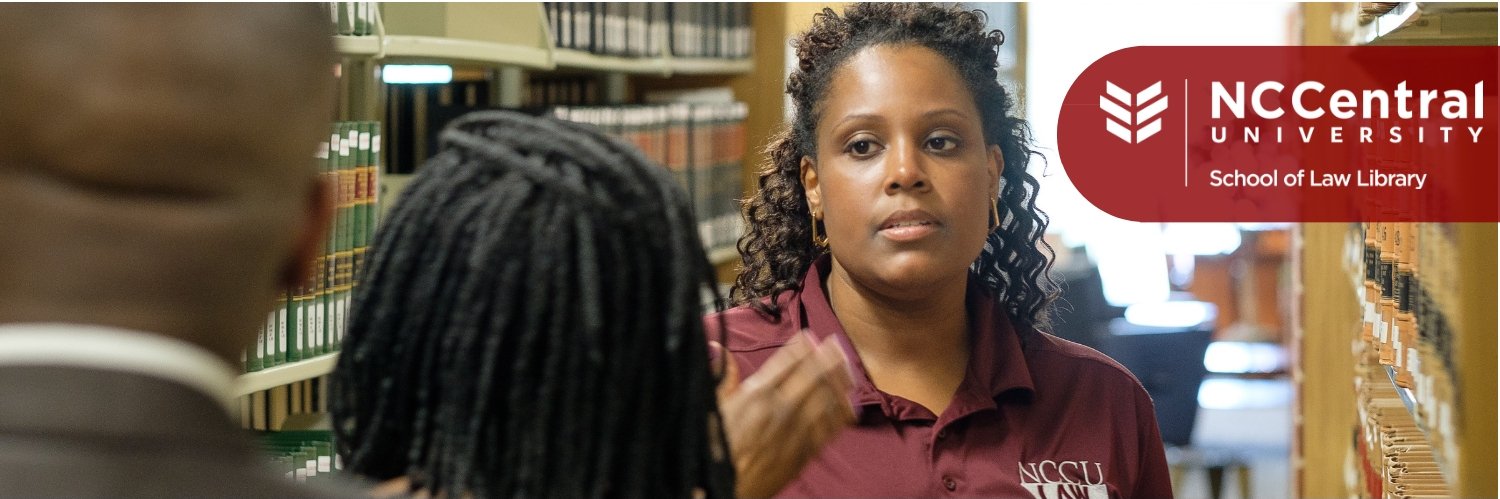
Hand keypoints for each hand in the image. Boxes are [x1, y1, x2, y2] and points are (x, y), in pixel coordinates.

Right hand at [714, 331, 856, 498]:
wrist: (722, 491)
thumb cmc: (713, 452)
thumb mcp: (710, 409)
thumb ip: (721, 378)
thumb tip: (718, 349)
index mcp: (756, 395)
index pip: (787, 361)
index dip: (802, 346)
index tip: (809, 337)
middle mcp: (781, 409)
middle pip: (814, 374)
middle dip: (828, 356)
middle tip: (836, 344)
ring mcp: (797, 431)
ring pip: (827, 398)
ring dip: (839, 379)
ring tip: (847, 366)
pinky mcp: (805, 453)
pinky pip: (831, 427)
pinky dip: (842, 411)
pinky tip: (848, 403)